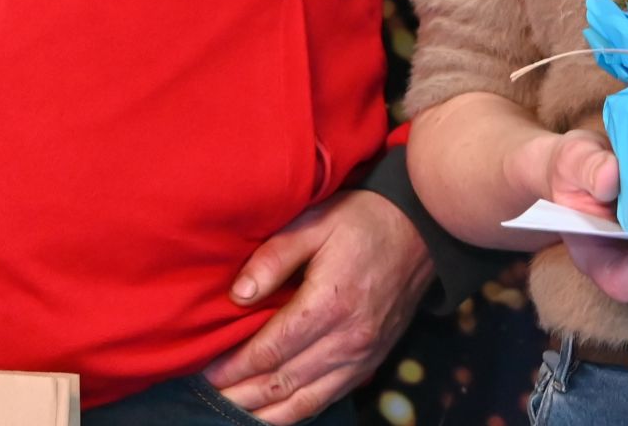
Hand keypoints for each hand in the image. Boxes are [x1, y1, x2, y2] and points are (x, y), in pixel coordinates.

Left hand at [202, 189, 432, 423]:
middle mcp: (347, 340)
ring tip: (233, 409)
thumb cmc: (362, 221)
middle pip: (283, 382)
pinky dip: (297, 411)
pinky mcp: (371, 362)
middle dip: (242, 394)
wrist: (421, 230)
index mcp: (329, 305)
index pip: (271, 350)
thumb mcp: (315, 223)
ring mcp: (362, 357)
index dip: (235, 365)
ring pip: (305, 401)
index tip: (207, 370)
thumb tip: (238, 295)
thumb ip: (274, 257)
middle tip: (209, 396)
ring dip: (265, 411)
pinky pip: (328, 399)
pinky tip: (273, 412)